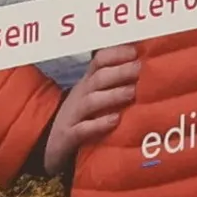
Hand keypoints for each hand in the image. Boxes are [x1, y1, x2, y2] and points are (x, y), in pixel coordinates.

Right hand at [43, 44, 140, 173]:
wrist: (52, 145)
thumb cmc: (83, 117)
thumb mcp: (95, 96)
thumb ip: (116, 84)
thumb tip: (145, 69)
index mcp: (88, 83)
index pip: (99, 61)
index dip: (116, 54)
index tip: (135, 51)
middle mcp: (80, 95)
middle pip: (98, 78)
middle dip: (120, 71)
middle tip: (139, 69)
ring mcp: (73, 115)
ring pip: (91, 101)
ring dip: (113, 95)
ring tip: (132, 93)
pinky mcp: (68, 136)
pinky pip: (82, 129)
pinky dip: (98, 124)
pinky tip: (115, 121)